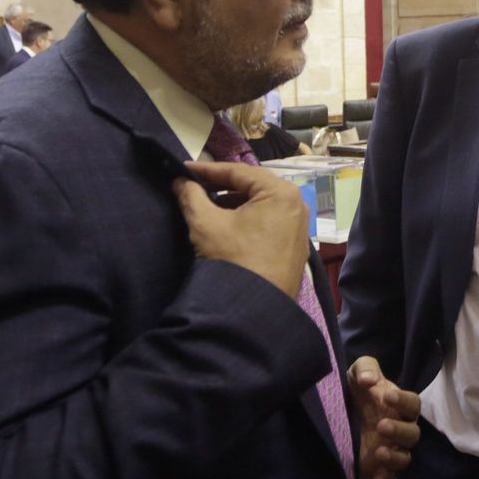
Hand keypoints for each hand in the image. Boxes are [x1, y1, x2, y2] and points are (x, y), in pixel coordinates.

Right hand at [173, 161, 309, 297]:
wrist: (254, 308)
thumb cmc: (233, 259)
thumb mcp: (206, 223)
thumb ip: (190, 196)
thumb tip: (179, 181)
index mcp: (280, 192)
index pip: (238, 171)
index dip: (207, 170)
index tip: (183, 169)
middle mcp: (297, 204)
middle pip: (252, 186)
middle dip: (221, 186)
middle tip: (194, 186)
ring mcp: (299, 227)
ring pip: (261, 205)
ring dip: (234, 203)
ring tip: (207, 206)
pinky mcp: (295, 247)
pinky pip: (270, 222)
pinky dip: (248, 219)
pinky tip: (227, 226)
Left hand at [348, 356, 419, 478]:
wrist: (340, 413)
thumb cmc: (358, 390)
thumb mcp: (358, 372)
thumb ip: (366, 368)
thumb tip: (369, 380)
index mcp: (400, 406)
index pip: (412, 403)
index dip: (403, 401)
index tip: (387, 396)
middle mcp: (401, 428)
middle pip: (413, 434)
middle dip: (399, 430)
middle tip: (380, 425)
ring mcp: (392, 448)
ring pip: (405, 457)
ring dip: (394, 457)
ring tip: (378, 452)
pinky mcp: (379, 466)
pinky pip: (391, 477)